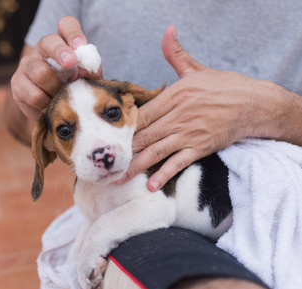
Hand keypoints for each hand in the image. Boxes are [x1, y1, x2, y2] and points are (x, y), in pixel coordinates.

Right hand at [10, 16, 102, 119]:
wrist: (55, 111)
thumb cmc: (73, 90)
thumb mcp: (87, 80)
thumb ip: (90, 72)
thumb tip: (86, 69)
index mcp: (62, 43)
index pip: (66, 26)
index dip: (73, 33)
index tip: (80, 45)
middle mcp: (42, 49)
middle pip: (48, 42)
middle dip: (60, 52)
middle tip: (70, 63)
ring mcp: (27, 65)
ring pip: (41, 73)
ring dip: (56, 88)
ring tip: (61, 96)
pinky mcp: (17, 83)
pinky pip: (34, 95)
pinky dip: (46, 103)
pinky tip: (50, 105)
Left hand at [119, 25, 288, 191]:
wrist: (254, 103)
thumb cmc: (224, 86)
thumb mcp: (196, 69)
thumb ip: (176, 54)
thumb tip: (167, 32)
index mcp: (173, 96)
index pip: (141, 114)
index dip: (123, 127)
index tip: (107, 136)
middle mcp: (177, 116)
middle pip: (143, 135)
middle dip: (122, 150)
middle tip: (104, 161)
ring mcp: (188, 134)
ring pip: (155, 151)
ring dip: (135, 166)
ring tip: (118, 178)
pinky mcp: (200, 147)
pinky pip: (178, 163)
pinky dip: (164, 175)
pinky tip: (151, 186)